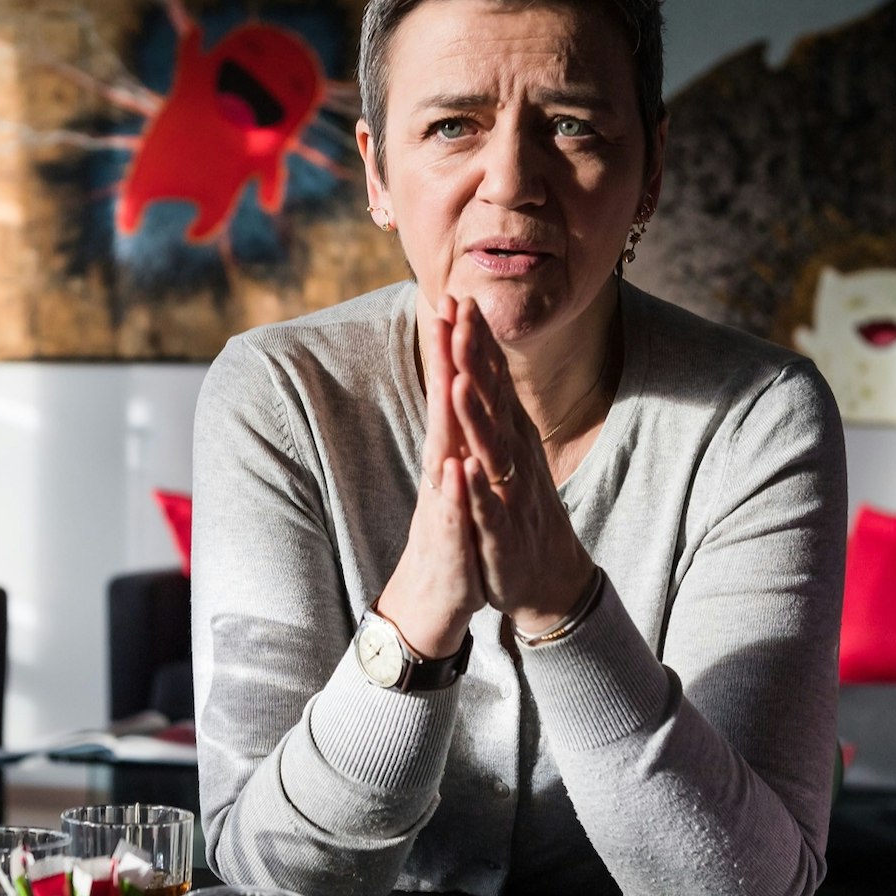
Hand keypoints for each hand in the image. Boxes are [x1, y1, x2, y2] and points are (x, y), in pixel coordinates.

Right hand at [376, 296, 483, 657]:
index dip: (453, 345)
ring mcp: (444, 505)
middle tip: (445, 310)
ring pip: (445, 455)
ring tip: (451, 378)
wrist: (435, 599)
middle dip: (444, 361)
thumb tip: (459, 386)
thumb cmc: (454, 532)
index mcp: (450, 452)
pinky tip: (456, 471)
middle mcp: (441, 471)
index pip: (450, 390)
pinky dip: (456, 493)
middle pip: (442, 408)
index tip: (455, 297)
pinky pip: (455, 514)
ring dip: (448, 419)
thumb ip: (458, 432)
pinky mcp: (451, 541)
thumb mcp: (460, 476)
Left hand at [448, 298, 596, 634]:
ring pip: (489, 448)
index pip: (491, 378)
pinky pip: (486, 508)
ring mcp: (508, 492)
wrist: (546, 576)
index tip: (460, 297)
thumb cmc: (519, 506)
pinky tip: (462, 469)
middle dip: (474, 359)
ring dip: (475, 415)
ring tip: (459, 381)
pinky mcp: (500, 532)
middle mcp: (512, 455)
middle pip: (491, 400)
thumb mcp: (507, 450)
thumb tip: (482, 357)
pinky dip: (475, 489)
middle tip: (458, 315)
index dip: (476, 339)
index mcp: (509, 434)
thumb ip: (494, 406)